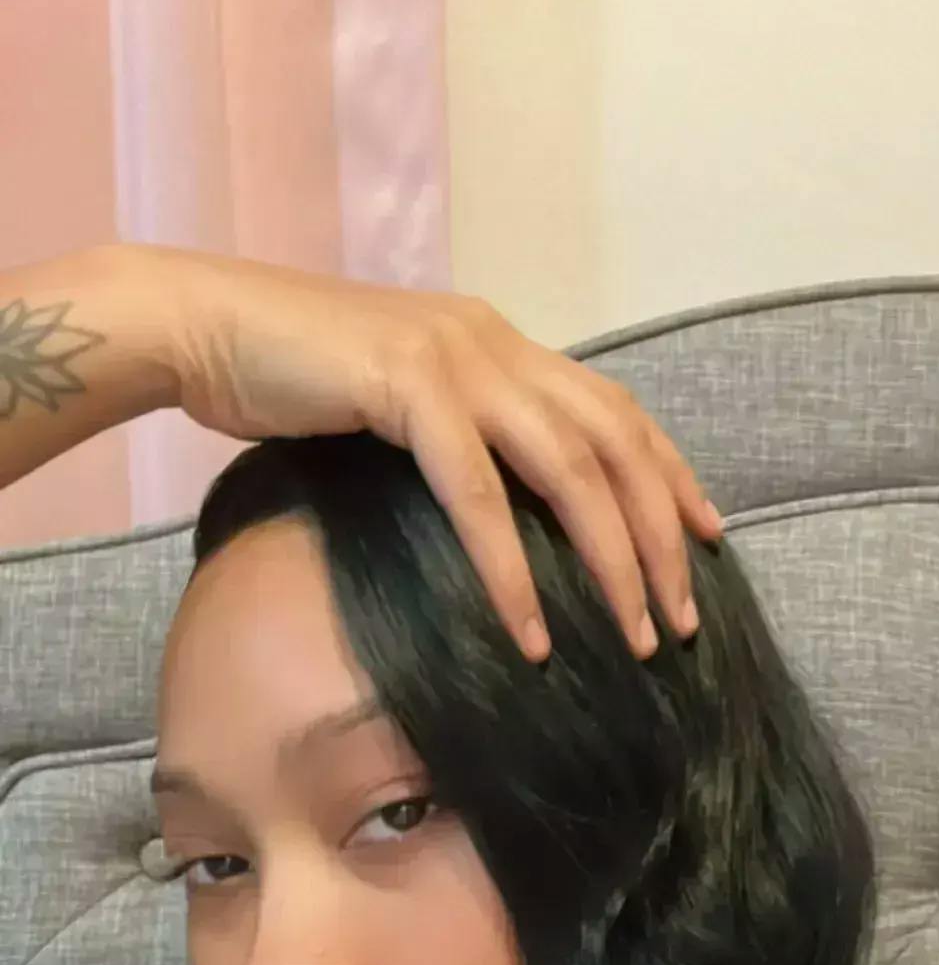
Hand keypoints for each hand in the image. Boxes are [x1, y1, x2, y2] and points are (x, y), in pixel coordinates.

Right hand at [159, 248, 722, 660]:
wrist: (205, 326)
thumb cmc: (293, 381)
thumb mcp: (402, 406)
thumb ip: (463, 439)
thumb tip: (508, 513)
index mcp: (502, 345)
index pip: (617, 412)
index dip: (672, 478)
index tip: (709, 543)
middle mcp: (495, 344)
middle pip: (616, 446)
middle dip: (660, 539)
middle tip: (684, 621)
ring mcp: (455, 359)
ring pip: (569, 469)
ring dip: (611, 562)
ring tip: (634, 638)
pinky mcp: (407, 387)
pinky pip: (477, 493)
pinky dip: (510, 569)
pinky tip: (531, 632)